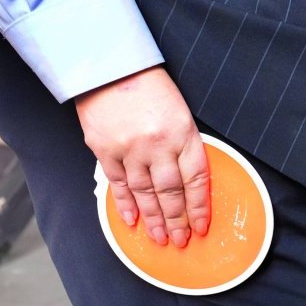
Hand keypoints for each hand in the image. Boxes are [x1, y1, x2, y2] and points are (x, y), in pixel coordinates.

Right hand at [75, 67, 208, 247]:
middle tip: (180, 241)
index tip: (201, 227)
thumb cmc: (148, 87)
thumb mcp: (180, 113)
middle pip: (171, 193)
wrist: (109, 65)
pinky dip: (125, 204)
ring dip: (153, 219)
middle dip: (177, 221)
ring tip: (160, 238)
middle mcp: (157, 145)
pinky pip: (118, 184)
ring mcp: (129, 149)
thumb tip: (189, 184)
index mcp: (182, 134)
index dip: (199, 208)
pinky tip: (132, 220)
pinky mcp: (105, 149)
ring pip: (144, 193)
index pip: (196, 180)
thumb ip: (185, 146)